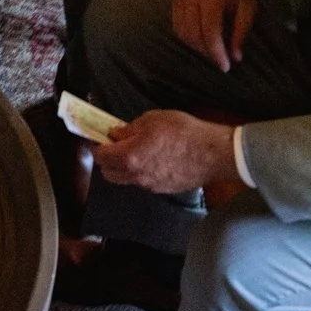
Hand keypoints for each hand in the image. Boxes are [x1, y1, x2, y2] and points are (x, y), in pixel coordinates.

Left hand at [92, 110, 236, 195]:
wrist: (212, 153)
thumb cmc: (182, 132)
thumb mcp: (152, 120)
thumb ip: (129, 128)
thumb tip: (116, 133)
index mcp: (129, 157)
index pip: (100, 156)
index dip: (98, 145)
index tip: (102, 137)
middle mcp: (136, 176)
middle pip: (108, 174)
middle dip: (107, 160)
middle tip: (116, 145)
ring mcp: (150, 186)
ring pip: (125, 180)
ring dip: (123, 168)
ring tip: (136, 152)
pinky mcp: (163, 190)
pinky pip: (143, 183)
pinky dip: (141, 173)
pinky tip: (153, 160)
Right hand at [171, 0, 261, 71]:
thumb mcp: (248, 3)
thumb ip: (241, 30)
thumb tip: (235, 56)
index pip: (210, 30)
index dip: (216, 52)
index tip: (226, 66)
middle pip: (193, 33)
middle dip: (207, 52)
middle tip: (222, 60)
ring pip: (182, 30)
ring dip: (196, 46)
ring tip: (212, 50)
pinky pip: (176, 22)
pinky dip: (186, 36)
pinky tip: (199, 39)